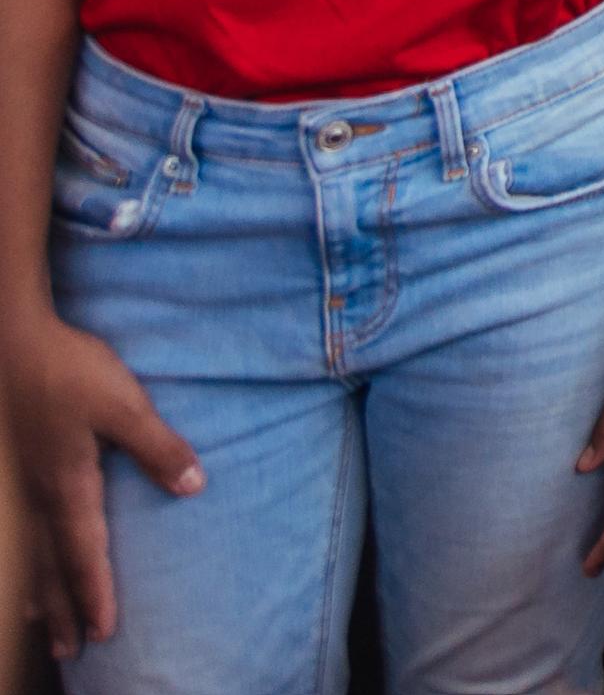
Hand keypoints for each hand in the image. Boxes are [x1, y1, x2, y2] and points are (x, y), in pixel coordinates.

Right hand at [7, 313, 202, 657]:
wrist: (13, 343)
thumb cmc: (70, 371)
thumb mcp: (124, 404)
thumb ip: (158, 445)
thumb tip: (193, 486)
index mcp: (68, 486)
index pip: (84, 553)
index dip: (96, 594)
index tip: (105, 632)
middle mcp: (39, 496)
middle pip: (51, 567)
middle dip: (65, 609)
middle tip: (72, 652)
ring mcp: (20, 487)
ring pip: (29, 555)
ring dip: (40, 594)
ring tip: (46, 628)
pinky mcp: (15, 473)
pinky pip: (18, 535)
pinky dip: (23, 565)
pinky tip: (23, 574)